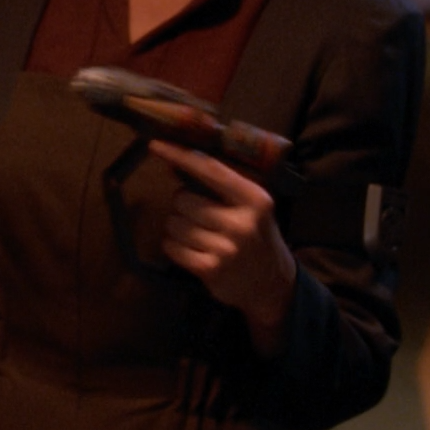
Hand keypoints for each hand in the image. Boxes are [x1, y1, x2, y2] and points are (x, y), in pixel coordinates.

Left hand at [152, 140, 297, 356]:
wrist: (273, 284)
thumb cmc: (256, 235)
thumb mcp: (251, 206)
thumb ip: (221, 185)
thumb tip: (175, 164)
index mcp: (254, 199)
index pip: (210, 170)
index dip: (180, 156)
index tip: (156, 146)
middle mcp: (241, 223)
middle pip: (183, 199)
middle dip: (183, 204)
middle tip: (200, 215)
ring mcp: (226, 248)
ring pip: (173, 223)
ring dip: (178, 227)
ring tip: (199, 235)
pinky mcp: (210, 269)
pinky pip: (171, 247)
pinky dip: (174, 246)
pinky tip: (193, 250)